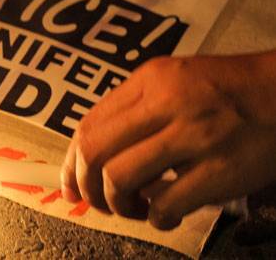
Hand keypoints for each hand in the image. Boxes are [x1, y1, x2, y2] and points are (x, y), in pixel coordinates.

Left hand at [61, 52, 275, 229]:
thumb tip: (93, 152)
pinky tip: (164, 213)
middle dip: (86, 185)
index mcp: (150, 80)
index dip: (71, 161)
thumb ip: (135, 108)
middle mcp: (167, 104)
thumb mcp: (172, 79)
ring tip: (132, 208)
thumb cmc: (227, 90)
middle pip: (95, 152)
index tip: (69, 182)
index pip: (89, 124)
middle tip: (95, 200)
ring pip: (120, 179)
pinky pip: (165, 203)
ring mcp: (193, 136)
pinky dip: (156, 217)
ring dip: (117, 204)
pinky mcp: (220, 170)